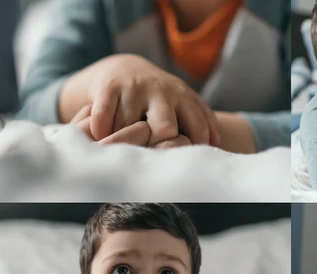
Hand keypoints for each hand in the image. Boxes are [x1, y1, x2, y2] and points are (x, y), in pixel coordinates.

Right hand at [63, 54, 219, 145]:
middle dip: (158, 144)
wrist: (125, 69)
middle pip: (165, 129)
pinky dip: (100, 131)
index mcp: (185, 98)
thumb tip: (216, 144)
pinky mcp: (109, 87)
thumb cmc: (161, 99)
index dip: (190, 150)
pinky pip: (103, 118)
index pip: (198, 129)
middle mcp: (162, 92)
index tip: (180, 162)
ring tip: (122, 148)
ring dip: (123, 142)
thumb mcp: (185, 104)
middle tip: (149, 156)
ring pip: (130, 127)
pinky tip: (101, 136)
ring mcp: (135, 88)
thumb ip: (203, 123)